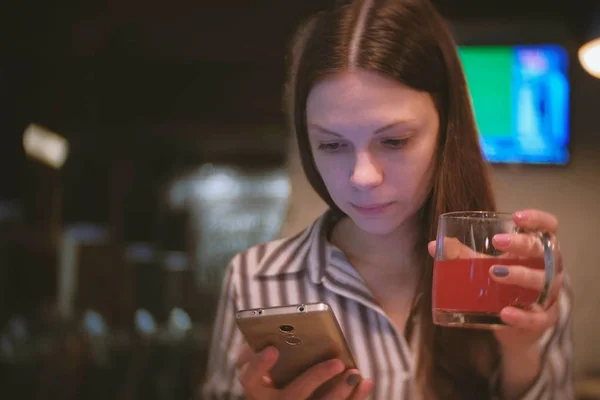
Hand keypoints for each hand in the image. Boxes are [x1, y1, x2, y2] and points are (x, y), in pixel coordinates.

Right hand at [236, 344, 372, 399]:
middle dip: (316, 378)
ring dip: (340, 392)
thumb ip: (267, 352)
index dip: (259, 365)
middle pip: (293, 396)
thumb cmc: (272, 377)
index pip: (249, 378)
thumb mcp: (265, 367)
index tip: (273, 349)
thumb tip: (278, 330)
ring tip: (355, 372)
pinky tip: (367, 381)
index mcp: (257, 389)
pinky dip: (355, 398)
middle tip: (336, 362)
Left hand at [427, 209, 562, 349]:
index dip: (538, 219)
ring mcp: (548, 295)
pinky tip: (505, 312)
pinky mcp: (543, 320)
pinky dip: (522, 316)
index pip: (548, 228)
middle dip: (523, 244)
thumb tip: (434, 245)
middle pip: (546, 251)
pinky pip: (537, 318)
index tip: (516, 217)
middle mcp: (549, 269)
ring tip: (495, 272)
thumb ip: (462, 256)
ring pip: (545, 282)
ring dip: (521, 275)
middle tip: (498, 241)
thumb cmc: (502, 286)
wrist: (514, 325)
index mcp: (536, 251)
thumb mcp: (483, 267)